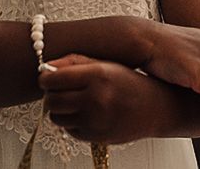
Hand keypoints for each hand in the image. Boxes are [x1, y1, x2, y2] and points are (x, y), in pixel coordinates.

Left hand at [38, 54, 156, 143]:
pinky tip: (83, 113)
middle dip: (50, 94)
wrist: (154, 107)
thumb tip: (46, 68)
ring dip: (59, 109)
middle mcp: (96, 99)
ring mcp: (96, 121)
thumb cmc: (126, 81)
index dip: (45, 78)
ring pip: (56, 117)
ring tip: (71, 101)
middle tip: (58, 89)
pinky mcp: (96, 137)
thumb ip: (73, 61)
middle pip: (51, 100)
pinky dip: (71, 122)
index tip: (46, 77)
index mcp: (97, 75)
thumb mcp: (103, 63)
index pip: (54, 79)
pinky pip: (68, 130)